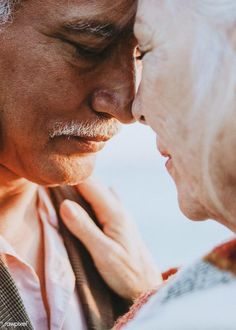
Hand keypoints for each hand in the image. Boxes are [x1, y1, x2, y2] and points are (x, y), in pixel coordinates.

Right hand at [60, 177, 161, 299]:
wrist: (146, 285)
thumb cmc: (125, 273)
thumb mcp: (103, 253)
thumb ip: (84, 228)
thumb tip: (64, 204)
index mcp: (114, 212)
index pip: (90, 185)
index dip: (71, 178)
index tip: (52, 176)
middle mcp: (119, 208)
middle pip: (94, 185)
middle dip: (75, 180)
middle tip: (54, 180)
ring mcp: (120, 213)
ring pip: (99, 192)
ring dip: (82, 188)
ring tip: (65, 186)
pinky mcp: (119, 221)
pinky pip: (103, 200)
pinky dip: (91, 197)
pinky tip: (85, 198)